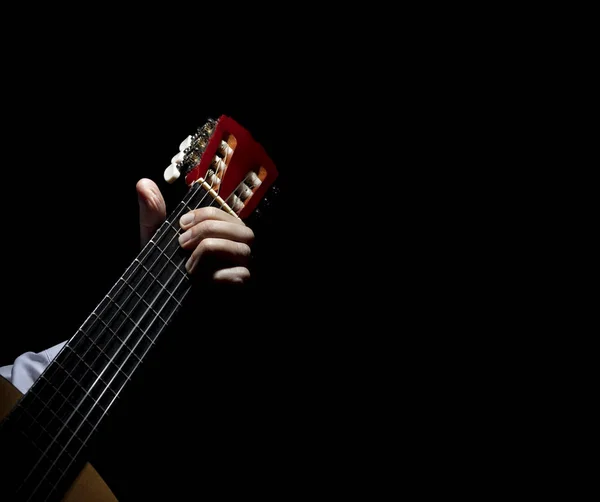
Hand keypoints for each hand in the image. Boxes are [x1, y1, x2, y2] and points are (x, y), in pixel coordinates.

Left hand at [136, 178, 253, 284]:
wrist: (158, 304)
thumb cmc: (162, 271)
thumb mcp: (155, 239)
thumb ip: (153, 212)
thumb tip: (144, 184)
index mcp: (221, 235)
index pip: (227, 214)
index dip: (205, 214)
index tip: (181, 225)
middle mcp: (236, 250)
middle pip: (243, 229)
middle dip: (209, 230)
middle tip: (183, 243)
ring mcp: (241, 270)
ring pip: (243, 249)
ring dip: (210, 251)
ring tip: (188, 265)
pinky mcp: (240, 289)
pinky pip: (241, 275)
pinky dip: (217, 275)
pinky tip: (200, 281)